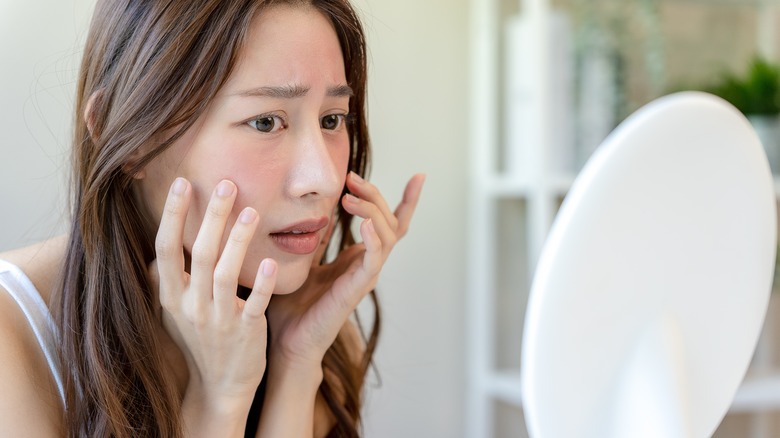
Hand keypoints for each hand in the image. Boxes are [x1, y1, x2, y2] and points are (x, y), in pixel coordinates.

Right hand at [150, 178, 274, 404]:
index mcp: (171, 295)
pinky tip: (270, 263)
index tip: (180, 182)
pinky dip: (260, 285)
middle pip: (198, 253)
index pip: (165, 248)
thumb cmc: (200, 339)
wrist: (220, 385)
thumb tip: (159, 241)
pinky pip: (253, 305)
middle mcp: (190, 306)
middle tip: (226, 183)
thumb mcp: (174, 310)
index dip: (171, 215)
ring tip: (252, 211)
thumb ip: (167, 277)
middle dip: (211, 217)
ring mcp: (218, 320)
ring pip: (224, 275)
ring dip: (238, 241)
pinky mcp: (246, 333)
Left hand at [266, 173, 425, 369]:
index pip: (390, 224)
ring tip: (349, 198)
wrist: (286, 340)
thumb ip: (317, 239)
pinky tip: (363, 223)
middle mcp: (367, 264)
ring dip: (372, 211)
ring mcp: (365, 276)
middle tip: (351, 178)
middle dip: (375, 195)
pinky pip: (374, 260)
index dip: (407, 201)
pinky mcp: (357, 289)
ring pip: (387, 235)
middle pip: (389, 221)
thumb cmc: (293, 305)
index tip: (419, 176)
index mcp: (358, 257)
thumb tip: (321, 212)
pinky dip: (375, 240)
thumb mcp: (303, 260)